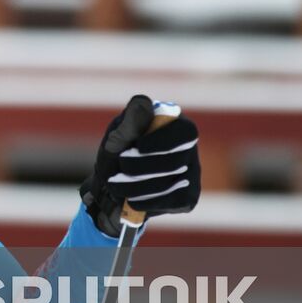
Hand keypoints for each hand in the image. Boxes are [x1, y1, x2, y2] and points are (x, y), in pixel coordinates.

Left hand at [80, 95, 200, 236]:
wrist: (109, 191)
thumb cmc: (115, 156)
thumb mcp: (116, 138)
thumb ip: (130, 122)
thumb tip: (143, 101)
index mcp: (174, 125)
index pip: (184, 131)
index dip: (163, 140)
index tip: (138, 146)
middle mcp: (189, 148)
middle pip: (177, 159)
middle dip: (142, 166)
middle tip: (119, 167)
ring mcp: (192, 173)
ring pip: (172, 182)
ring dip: (138, 186)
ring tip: (116, 184)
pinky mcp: (188, 197)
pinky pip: (174, 201)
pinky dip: (148, 202)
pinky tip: (132, 199)